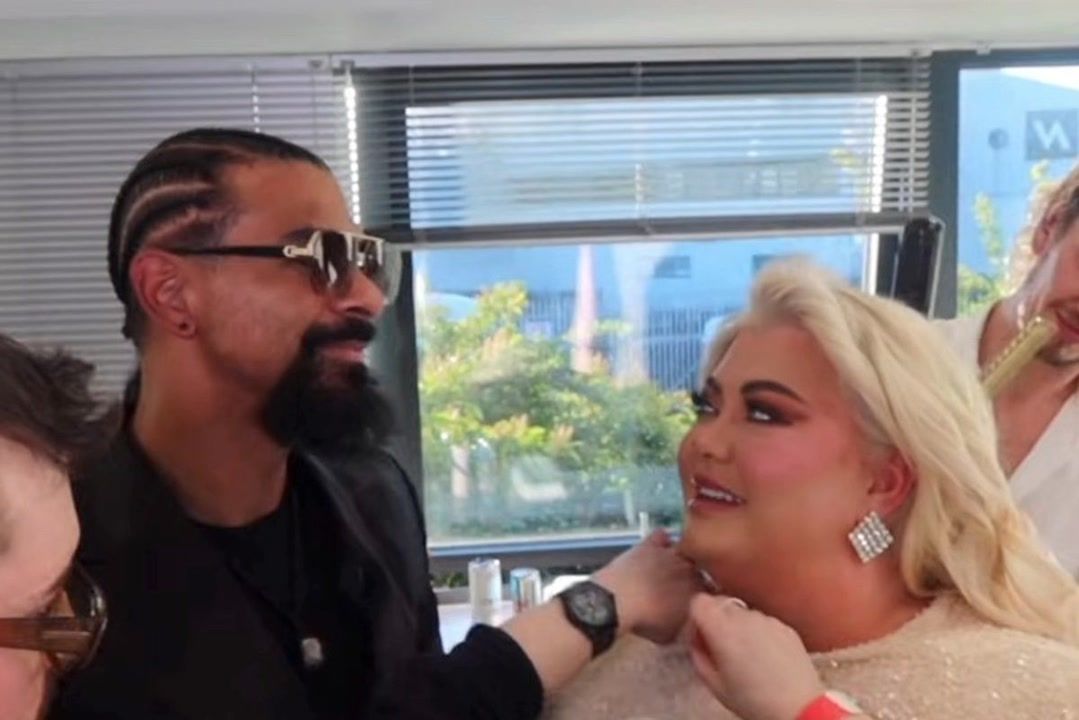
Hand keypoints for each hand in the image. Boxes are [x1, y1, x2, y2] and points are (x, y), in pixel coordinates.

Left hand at [592, 529, 700, 643]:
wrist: (619, 600)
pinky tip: (657, 546)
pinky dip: (660, 541)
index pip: (710, 589)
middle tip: (679, 586)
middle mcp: (689, 568)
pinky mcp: (649, 544)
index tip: (695, 601)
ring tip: (669, 567)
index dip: (702, 594)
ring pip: (683, 549)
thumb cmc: (647, 621)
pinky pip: (661, 536)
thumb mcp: (672, 635)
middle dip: (691, 575)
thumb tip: (692, 624)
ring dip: (679, 557)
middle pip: (697, 568)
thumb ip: (687, 627)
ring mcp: (669, 553)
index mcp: (698, 590)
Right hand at [688, 594, 823, 719]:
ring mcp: (768, 620)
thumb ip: (699, 656)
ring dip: (739, 627)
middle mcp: (745, 617)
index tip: (701, 635)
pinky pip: (764, 622)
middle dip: (716, 621)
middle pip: (721, 604)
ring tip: (749, 656)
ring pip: (743, 613)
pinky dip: (760, 633)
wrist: (799, 707)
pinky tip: (767, 657)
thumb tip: (697, 641)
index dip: (696, 616)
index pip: (699, 601)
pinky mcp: (786, 627)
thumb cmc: (752, 700)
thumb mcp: (714, 685)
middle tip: (722, 648)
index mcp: (722, 630)